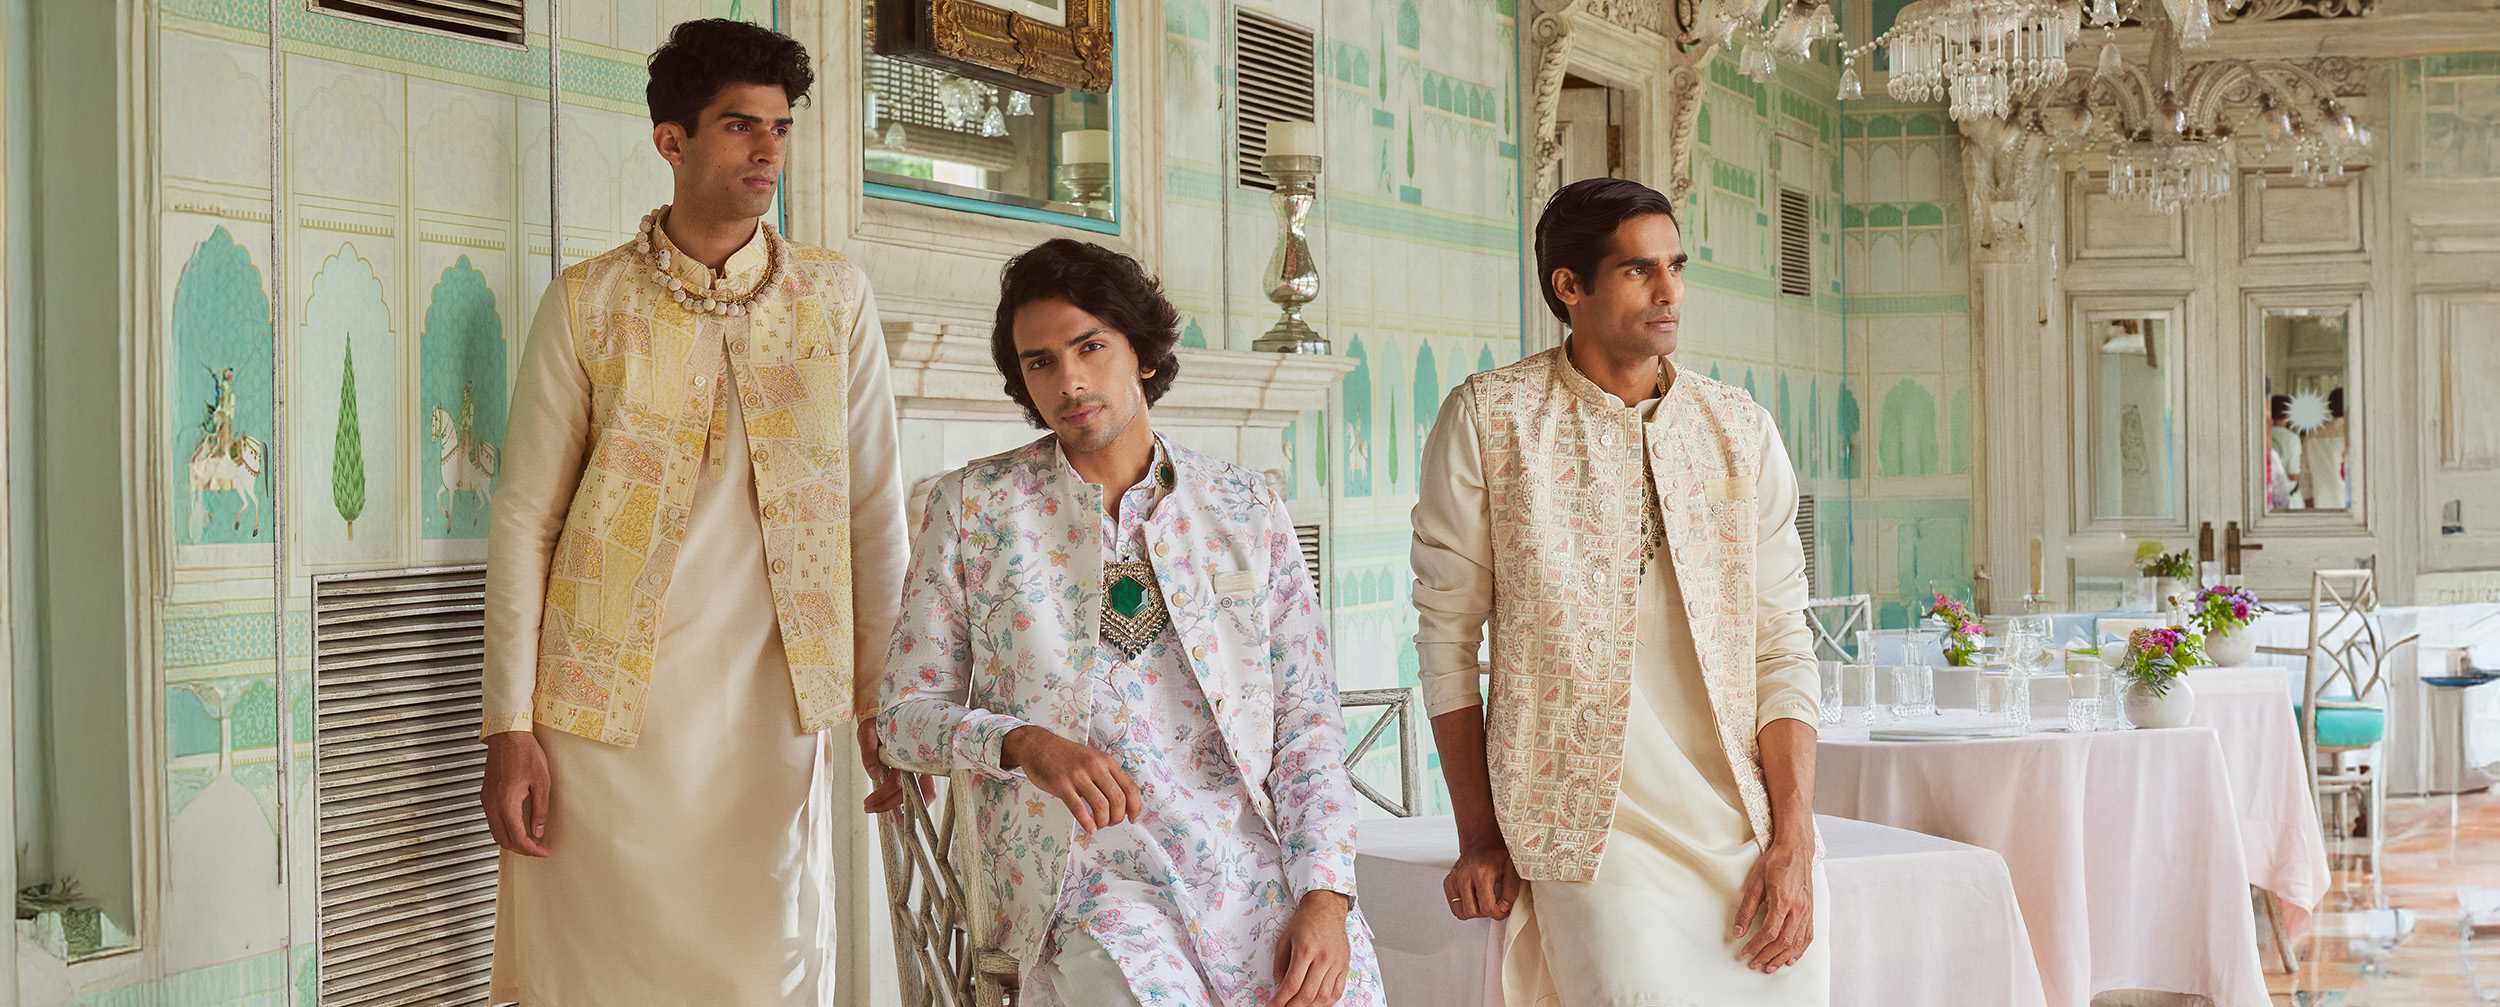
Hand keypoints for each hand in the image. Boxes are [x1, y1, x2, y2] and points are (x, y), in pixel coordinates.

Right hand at [481, 731, 552, 856]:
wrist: (507, 736)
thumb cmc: (525, 753)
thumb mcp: (542, 782)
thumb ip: (540, 809)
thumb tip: (538, 830)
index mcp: (506, 802)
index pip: (517, 837)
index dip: (531, 849)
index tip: (543, 851)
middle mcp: (492, 804)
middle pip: (503, 840)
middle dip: (521, 849)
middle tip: (538, 849)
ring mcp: (486, 800)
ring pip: (495, 833)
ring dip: (512, 841)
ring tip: (530, 841)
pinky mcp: (486, 795)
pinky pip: (492, 821)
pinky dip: (504, 830)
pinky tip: (517, 828)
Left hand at [857, 719, 932, 814]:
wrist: (888, 713)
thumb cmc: (879, 722)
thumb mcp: (867, 733)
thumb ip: (869, 752)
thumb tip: (873, 775)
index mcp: (908, 752)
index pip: (899, 781)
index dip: (885, 795)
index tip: (868, 803)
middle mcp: (919, 761)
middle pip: (913, 792)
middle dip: (890, 804)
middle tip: (868, 808)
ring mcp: (921, 766)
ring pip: (920, 793)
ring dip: (900, 806)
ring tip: (880, 813)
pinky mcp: (918, 769)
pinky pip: (919, 789)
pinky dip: (907, 800)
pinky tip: (891, 808)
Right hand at [999, 725, 1140, 832]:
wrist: (1038, 745)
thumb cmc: (1065, 756)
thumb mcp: (1093, 760)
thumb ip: (1106, 777)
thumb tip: (1121, 803)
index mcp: (1106, 761)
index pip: (1130, 787)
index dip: (1135, 807)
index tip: (1132, 818)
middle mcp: (1095, 766)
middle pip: (1118, 799)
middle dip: (1117, 818)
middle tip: (1111, 823)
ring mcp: (1078, 775)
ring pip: (1101, 805)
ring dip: (1103, 821)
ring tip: (1098, 825)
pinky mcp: (1061, 784)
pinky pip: (1079, 808)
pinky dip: (1086, 822)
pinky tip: (1088, 828)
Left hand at [1267, 890, 1351, 1006]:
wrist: (1327, 909)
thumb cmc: (1304, 922)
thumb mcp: (1284, 939)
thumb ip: (1279, 965)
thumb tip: (1279, 987)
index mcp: (1305, 950)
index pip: (1292, 984)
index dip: (1280, 1001)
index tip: (1272, 1006)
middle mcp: (1323, 958)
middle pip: (1307, 994)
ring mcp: (1336, 963)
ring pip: (1323, 997)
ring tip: (1297, 1006)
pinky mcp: (1344, 967)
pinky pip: (1337, 992)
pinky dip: (1325, 1002)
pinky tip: (1315, 1003)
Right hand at [1441, 840, 1520, 920]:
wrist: (1480, 843)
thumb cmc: (1497, 855)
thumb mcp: (1511, 869)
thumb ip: (1511, 889)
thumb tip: (1504, 907)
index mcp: (1481, 873)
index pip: (1486, 907)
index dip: (1497, 914)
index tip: (1503, 910)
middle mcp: (1464, 876)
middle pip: (1471, 912)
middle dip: (1485, 913)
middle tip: (1493, 905)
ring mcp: (1453, 879)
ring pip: (1460, 912)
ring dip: (1473, 912)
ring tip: (1482, 902)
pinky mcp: (1448, 882)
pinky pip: (1454, 906)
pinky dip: (1464, 907)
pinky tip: (1474, 898)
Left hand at [1733, 837, 1814, 972]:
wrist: (1796, 850)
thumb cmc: (1774, 863)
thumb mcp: (1755, 883)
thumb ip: (1746, 909)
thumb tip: (1737, 932)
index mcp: (1783, 900)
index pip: (1770, 932)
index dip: (1756, 945)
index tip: (1745, 952)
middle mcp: (1799, 908)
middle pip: (1784, 941)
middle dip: (1768, 955)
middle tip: (1755, 963)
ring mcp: (1807, 911)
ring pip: (1797, 942)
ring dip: (1782, 957)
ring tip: (1770, 966)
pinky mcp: (1811, 911)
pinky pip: (1808, 936)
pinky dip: (1799, 950)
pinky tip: (1790, 958)